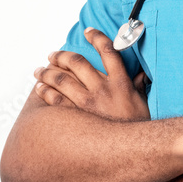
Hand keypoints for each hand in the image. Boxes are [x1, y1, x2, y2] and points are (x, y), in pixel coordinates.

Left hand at [33, 27, 149, 121]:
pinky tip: (40, 89)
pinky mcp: (78, 117)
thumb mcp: (143, 102)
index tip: (88, 31)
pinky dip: (45, 92)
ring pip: (62, 79)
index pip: (108, 51)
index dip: (97, 37)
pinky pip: (56, 100)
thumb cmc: (138, 127)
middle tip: (52, 55)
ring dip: (47, 72)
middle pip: (77, 62)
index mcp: (121, 82)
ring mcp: (89, 103)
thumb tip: (142, 76)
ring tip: (39, 71)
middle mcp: (103, 88)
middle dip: (61, 56)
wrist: (134, 150)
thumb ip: (139, 86)